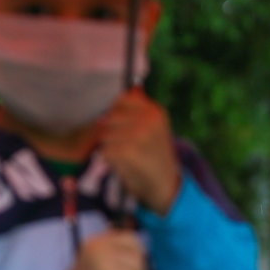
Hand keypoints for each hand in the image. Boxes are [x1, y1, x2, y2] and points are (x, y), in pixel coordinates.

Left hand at [99, 89, 180, 216]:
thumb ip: (139, 108)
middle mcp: (147, 120)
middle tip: (128, 145)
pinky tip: (125, 163)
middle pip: (109, 117)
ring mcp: (136, 135)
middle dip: (111, 131)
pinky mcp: (124, 151)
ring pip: (104, 134)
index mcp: (154, 111)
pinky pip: (104, 150)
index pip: (121, 100)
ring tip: (127, 155)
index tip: (124, 125)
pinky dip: (109, 159)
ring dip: (109, 146)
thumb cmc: (155, 153)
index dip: (116, 113)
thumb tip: (133, 85)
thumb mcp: (153, 126)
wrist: (165, 184)